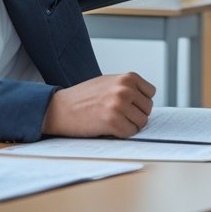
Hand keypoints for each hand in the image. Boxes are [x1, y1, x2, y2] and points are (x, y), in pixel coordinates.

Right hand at [41, 72, 155, 137]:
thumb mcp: (109, 82)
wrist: (60, 108)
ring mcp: (120, 105)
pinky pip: (130, 133)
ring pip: (141, 122)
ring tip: (113, 121)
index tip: (127, 105)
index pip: (150, 93)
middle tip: (118, 115)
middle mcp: (125, 89)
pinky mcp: (113, 121)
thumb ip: (128, 87)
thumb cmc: (84, 96)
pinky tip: (108, 128)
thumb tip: (146, 99)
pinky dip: (122, 134)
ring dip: (129, 125)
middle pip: (147, 109)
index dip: (139, 102)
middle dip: (135, 114)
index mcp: (127, 77)